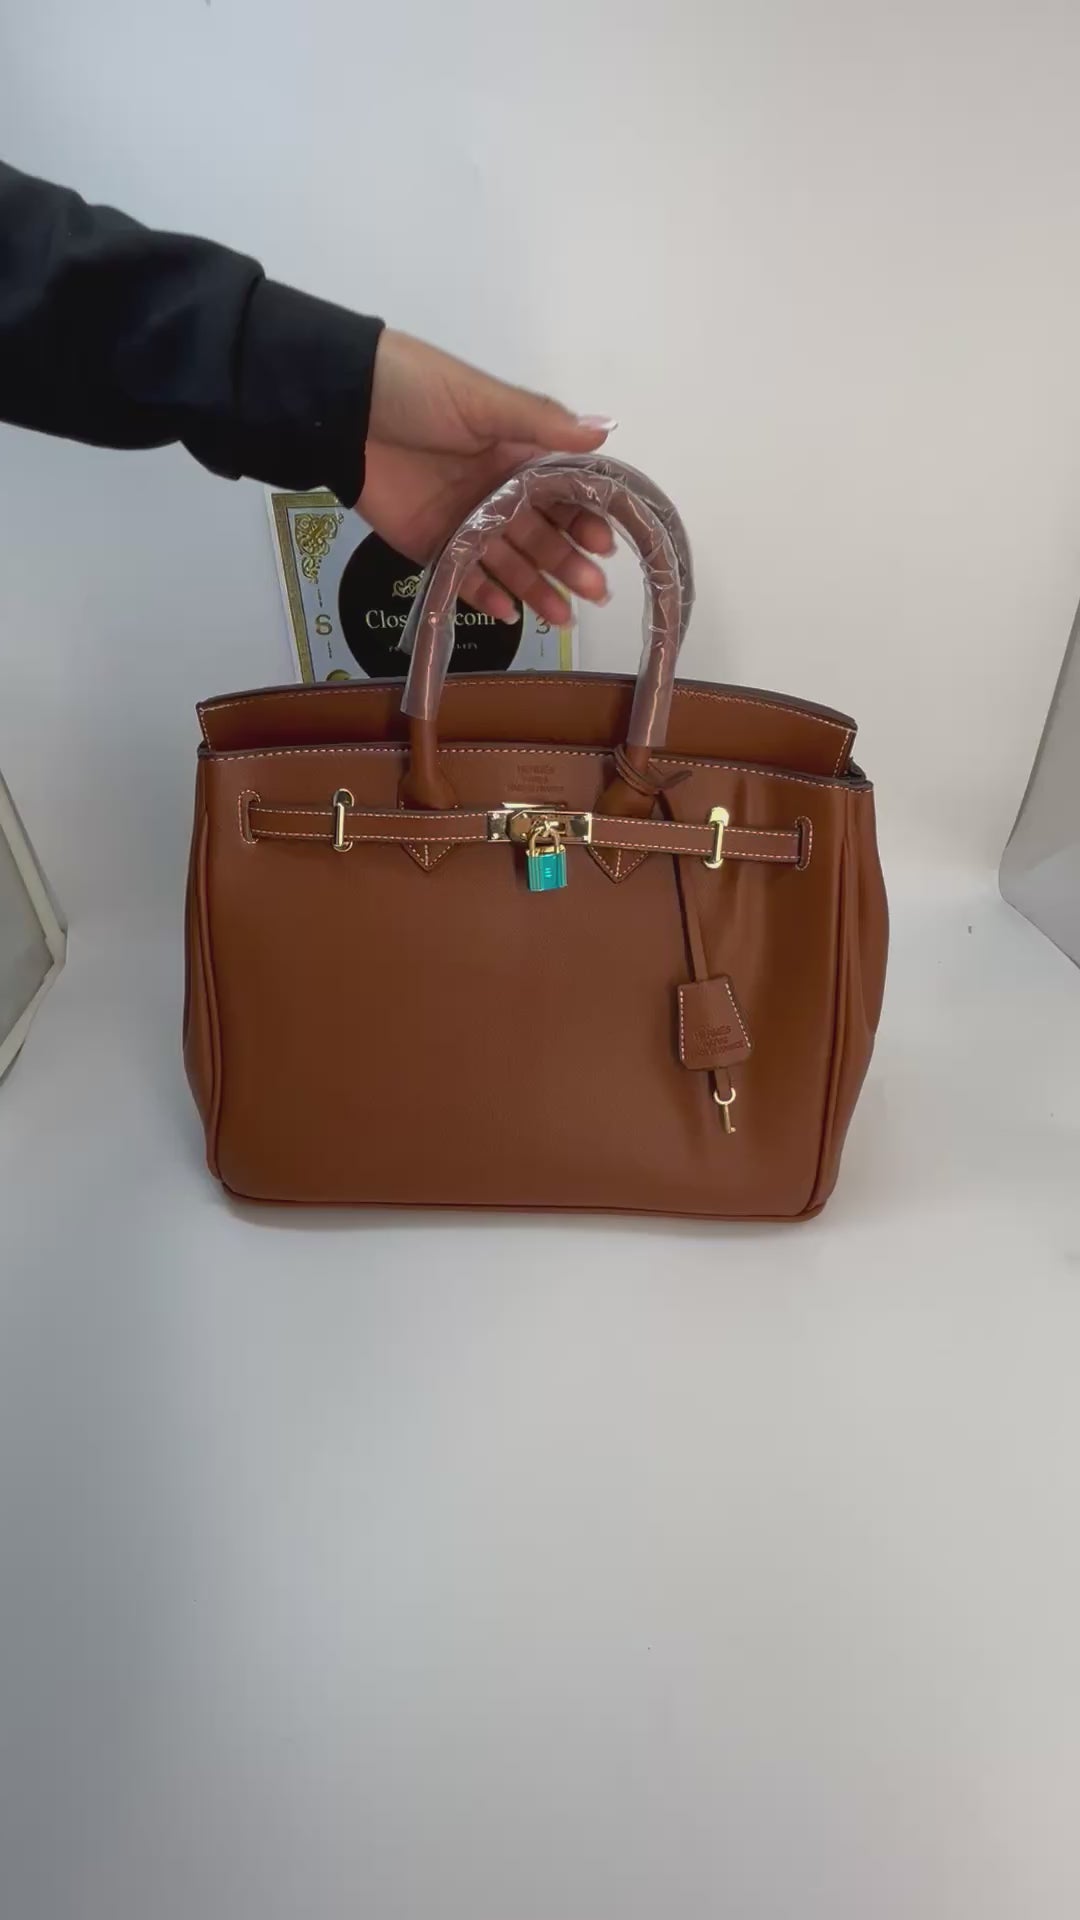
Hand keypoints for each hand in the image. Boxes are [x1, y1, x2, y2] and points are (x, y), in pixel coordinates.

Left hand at [358, 330, 616, 626]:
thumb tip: (606, 431)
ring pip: (510, 562)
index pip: (564, 493)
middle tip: (595, 593)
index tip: (606, 545)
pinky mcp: (430, 545)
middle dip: (570, 563)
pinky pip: (464, 576)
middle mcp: (496, 489)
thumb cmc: (417, 390)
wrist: (340, 406)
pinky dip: (487, 596)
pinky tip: (512, 615)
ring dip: (539, 588)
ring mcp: (464, 520)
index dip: (586, 519)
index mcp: (516, 451)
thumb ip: (541, 423)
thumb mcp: (482, 399)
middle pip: (542, 534)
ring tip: (564, 619)